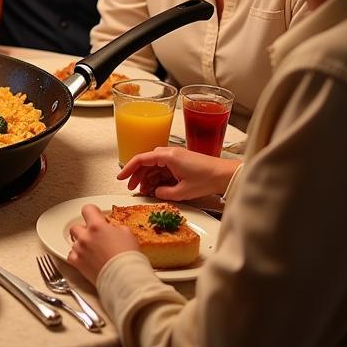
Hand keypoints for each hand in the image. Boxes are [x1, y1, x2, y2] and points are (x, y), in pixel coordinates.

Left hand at [67, 204, 138, 284]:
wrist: (125, 277)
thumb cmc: (128, 257)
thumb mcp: (128, 234)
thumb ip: (117, 228)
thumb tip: (114, 229)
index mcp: (97, 226)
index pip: (87, 209)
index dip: (92, 211)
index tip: (95, 214)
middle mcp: (85, 236)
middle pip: (76, 226)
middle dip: (84, 229)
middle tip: (93, 235)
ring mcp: (80, 250)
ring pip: (74, 241)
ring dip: (82, 243)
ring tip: (93, 250)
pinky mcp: (77, 263)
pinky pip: (71, 255)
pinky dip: (77, 256)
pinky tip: (85, 258)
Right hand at [118, 147, 240, 200]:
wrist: (226, 175)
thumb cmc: (207, 179)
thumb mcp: (183, 191)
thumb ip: (164, 193)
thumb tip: (154, 192)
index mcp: (167, 156)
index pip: (141, 159)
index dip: (128, 169)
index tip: (120, 178)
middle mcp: (169, 153)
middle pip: (146, 163)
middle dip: (137, 176)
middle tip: (132, 188)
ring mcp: (175, 157)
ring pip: (154, 166)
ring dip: (148, 178)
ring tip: (145, 191)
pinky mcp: (180, 162)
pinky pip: (163, 169)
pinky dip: (157, 178)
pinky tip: (156, 188)